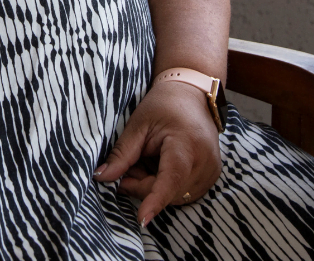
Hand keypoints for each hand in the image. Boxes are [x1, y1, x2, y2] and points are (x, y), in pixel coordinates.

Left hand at [93, 79, 221, 227]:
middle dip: (142, 187)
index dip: (154, 200)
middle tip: (127, 169)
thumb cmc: (164, 105)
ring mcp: (211, 171)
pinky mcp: (211, 176)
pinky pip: (184, 192)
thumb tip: (102, 178)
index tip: (141, 219)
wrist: (191, 94)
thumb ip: (121, 155)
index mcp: (187, 144)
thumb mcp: (138, 125)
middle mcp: (205, 162)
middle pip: (168, 192)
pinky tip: (158, 167)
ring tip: (145, 162)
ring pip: (175, 196)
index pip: (171, 179)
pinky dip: (167, 186)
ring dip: (154, 187)